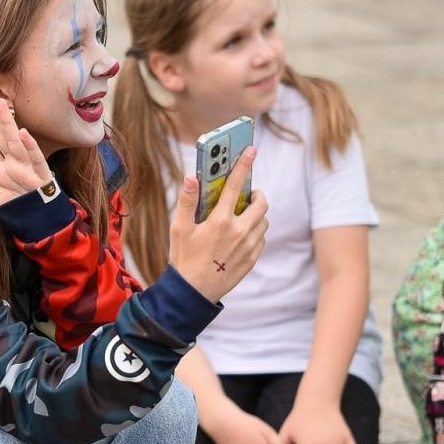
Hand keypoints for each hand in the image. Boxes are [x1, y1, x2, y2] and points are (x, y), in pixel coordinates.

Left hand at [0, 86, 52, 209]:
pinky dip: (29, 147)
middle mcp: (13, 164)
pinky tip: (23, 133)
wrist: (44, 225)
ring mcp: (27, 168)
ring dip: (8, 123)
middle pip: (0, 135)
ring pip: (15, 142)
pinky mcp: (41, 176)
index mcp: (0, 169)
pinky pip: (35, 159)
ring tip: (1, 103)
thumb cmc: (20, 212)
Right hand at [167, 148, 268, 303]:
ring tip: (242, 215)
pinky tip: (241, 235)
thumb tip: (191, 177)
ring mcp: (248, 247)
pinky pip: (261, 239)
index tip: (250, 150)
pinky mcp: (252, 260)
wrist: (193, 294)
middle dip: (256, 194)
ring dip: (257, 214)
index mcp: (221, 220)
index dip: (243, 164)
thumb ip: (186, 201)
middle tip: (247, 194)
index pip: (235, 185)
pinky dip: (256, 232)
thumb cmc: (183, 259)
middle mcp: (239, 232)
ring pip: (264, 221)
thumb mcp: (178, 228)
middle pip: (261, 203)